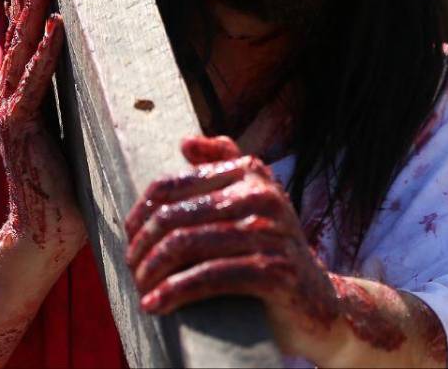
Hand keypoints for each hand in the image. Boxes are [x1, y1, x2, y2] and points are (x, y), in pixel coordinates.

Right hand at [0, 0, 85, 255]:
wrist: (47, 234)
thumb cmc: (69, 186)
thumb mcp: (77, 130)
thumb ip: (79, 100)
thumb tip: (111, 68)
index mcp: (20, 96)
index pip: (22, 35)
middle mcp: (9, 97)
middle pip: (16, 29)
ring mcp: (10, 112)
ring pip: (21, 47)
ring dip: (32, 4)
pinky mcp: (20, 131)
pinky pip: (33, 84)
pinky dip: (45, 52)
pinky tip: (54, 22)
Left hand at [125, 136, 340, 353]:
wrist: (319, 299)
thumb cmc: (273, 248)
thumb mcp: (254, 199)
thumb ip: (224, 164)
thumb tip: (186, 142)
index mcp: (249, 173)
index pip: (172, 185)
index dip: (140, 214)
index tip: (129, 239)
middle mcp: (261, 196)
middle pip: (174, 217)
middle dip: (142, 247)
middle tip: (131, 270)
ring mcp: (270, 233)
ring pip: (186, 245)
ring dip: (152, 272)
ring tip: (141, 289)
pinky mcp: (274, 271)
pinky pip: (209, 277)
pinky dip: (175, 292)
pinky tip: (157, 305)